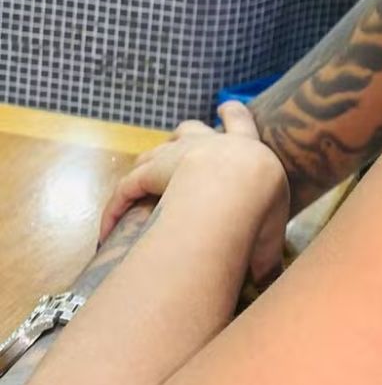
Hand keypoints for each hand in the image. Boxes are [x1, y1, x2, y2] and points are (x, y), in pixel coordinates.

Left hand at [98, 101, 291, 283]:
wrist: (234, 186)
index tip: (227, 105)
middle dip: (187, 133)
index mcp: (246, 148)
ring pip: (156, 152)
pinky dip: (115, 207)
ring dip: (150, 163)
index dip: (234, 114)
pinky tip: (105, 229)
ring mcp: (177, 153)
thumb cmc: (261, 202)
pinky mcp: (149, 172)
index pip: (240, 122)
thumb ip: (264, 251)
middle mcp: (211, 143)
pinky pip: (126, 188)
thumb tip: (264, 279)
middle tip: (181, 139)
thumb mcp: (272, 226)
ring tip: (142, 177)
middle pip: (191, 129)